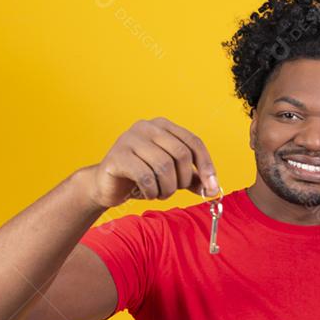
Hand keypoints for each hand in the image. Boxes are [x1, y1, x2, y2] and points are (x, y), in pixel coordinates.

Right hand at [87, 117, 220, 208]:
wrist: (106, 185)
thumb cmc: (141, 178)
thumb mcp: (171, 176)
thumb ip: (192, 178)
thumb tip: (213, 188)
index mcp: (163, 126)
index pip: (193, 141)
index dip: (206, 165)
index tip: (212, 187)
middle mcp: (147, 126)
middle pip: (181, 153)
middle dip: (183, 179)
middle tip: (175, 190)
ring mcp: (130, 138)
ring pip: (164, 166)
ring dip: (167, 188)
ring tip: (160, 193)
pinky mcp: (118, 155)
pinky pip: (145, 176)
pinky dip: (152, 191)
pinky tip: (148, 193)